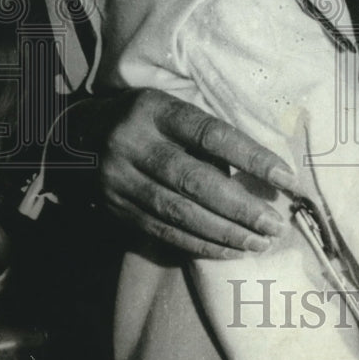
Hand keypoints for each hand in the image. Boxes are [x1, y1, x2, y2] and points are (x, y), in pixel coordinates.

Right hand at [68, 89, 296, 257]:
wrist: (71, 136)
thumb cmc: (141, 119)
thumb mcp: (168, 108)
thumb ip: (204, 137)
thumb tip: (257, 175)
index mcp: (155, 110)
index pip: (211, 135)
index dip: (252, 157)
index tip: (286, 178)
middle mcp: (134, 144)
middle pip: (195, 180)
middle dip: (241, 207)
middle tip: (275, 225)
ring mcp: (120, 179)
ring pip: (179, 212)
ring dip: (225, 232)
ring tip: (260, 242)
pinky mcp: (115, 209)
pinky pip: (163, 231)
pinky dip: (200, 244)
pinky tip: (229, 250)